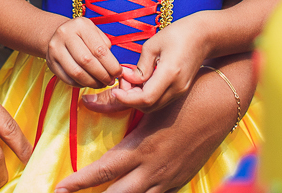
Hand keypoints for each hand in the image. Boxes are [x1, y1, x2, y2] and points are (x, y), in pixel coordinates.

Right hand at [45, 17, 121, 87]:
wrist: (58, 34)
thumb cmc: (82, 35)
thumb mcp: (95, 32)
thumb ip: (105, 46)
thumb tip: (114, 68)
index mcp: (81, 25)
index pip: (99, 49)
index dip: (111, 65)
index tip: (118, 73)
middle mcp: (65, 34)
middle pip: (87, 61)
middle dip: (102, 75)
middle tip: (110, 81)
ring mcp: (55, 49)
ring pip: (76, 72)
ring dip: (92, 82)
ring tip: (101, 84)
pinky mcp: (50, 62)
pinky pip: (67, 79)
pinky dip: (80, 84)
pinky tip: (88, 83)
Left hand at [57, 55, 252, 192]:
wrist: (222, 104)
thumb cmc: (184, 97)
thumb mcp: (149, 102)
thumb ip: (117, 105)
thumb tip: (88, 103)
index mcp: (141, 148)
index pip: (102, 171)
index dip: (79, 182)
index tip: (60, 187)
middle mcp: (152, 169)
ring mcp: (168, 178)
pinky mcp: (180, 179)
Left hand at [109, 15, 211, 111]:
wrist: (204, 35)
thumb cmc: (178, 34)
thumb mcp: (153, 44)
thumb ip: (140, 66)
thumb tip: (129, 79)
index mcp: (170, 73)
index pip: (145, 98)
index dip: (127, 98)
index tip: (115, 90)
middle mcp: (177, 87)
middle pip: (148, 106)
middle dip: (130, 98)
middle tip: (123, 81)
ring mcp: (180, 90)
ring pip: (154, 105)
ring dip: (138, 98)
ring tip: (131, 80)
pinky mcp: (181, 90)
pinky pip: (160, 100)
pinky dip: (147, 96)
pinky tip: (142, 82)